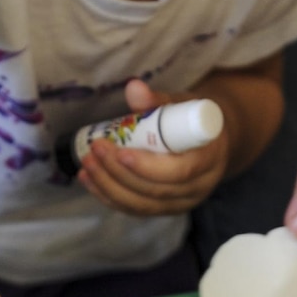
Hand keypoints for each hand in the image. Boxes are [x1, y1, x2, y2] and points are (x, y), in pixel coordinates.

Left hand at [76, 78, 228, 217]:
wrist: (207, 140)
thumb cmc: (191, 119)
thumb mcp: (180, 104)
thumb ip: (157, 100)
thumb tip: (133, 87)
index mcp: (208, 159)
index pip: (179, 172)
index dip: (147, 167)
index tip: (121, 152)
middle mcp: (198, 187)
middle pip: (155, 190)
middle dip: (119, 173)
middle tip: (96, 149)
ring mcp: (180, 202)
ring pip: (142, 204)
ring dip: (109, 185)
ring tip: (88, 163)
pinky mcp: (164, 209)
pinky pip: (134, 209)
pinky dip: (108, 196)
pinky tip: (89, 179)